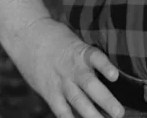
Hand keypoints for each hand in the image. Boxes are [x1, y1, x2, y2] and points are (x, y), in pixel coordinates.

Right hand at [6, 18, 124, 117]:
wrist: (27, 35)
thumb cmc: (55, 36)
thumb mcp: (74, 41)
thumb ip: (87, 56)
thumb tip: (105, 70)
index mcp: (80, 52)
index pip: (95, 58)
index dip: (105, 66)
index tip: (115, 76)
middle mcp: (72, 68)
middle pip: (90, 85)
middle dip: (106, 100)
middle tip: (119, 113)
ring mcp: (60, 82)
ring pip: (78, 101)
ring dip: (92, 115)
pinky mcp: (49, 92)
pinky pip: (61, 110)